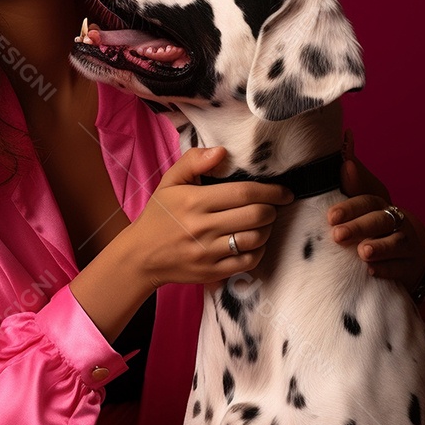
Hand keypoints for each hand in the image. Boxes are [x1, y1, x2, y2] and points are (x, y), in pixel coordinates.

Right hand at [129, 147, 293, 287]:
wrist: (140, 255)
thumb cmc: (159, 215)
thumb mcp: (170, 181)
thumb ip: (194, 161)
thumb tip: (222, 152)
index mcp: (195, 201)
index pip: (245, 192)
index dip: (271, 191)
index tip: (284, 192)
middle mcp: (203, 227)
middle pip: (256, 215)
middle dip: (272, 209)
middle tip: (272, 206)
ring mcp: (208, 252)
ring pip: (256, 239)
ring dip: (267, 229)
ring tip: (263, 223)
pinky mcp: (212, 272)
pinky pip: (248, 261)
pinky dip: (258, 250)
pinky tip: (253, 242)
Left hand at [327, 129, 424, 293]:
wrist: (406, 253)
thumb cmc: (376, 223)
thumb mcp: (364, 200)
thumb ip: (353, 176)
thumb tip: (346, 136)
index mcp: (380, 204)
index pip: (367, 201)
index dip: (350, 207)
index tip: (330, 216)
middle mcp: (396, 221)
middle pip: (380, 220)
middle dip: (359, 227)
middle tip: (338, 235)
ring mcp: (405, 244)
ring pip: (396, 243)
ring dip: (379, 247)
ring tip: (363, 252)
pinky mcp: (410, 267)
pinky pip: (401, 269)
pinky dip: (387, 269)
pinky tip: (372, 271)